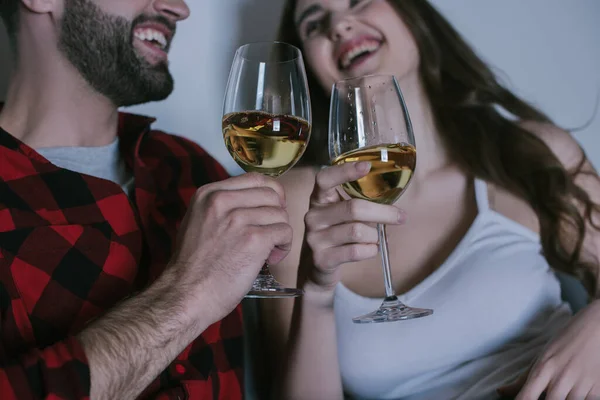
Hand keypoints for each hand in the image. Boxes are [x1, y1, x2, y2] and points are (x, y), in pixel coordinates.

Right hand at [168, 173, 292, 323]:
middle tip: (269, 235)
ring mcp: (239, 218)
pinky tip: (270, 259)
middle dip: (276, 215)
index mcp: (209, 193)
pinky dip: (284, 247)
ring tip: (267, 251)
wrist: (185, 294)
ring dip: (280, 233)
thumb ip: (221, 207)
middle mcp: (223, 200)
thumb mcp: (197, 221)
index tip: (269, 211)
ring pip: (281, 214)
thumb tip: (253, 202)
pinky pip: (285, 232)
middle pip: (272, 195)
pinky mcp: (254, 239)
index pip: (255, 178)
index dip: (270, 194)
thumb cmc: (193, 266)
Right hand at [303, 161, 405, 292]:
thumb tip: (392, 201)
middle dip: (383, 212)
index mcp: (319, 199)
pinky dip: (370, 250)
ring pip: (357, 231)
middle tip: (401, 216)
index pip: (325, 179)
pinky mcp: (321, 259)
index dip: (345, 171)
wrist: (317, 267)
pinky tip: (371, 249)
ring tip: (376, 238)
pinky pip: (355, 252)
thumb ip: (358, 202)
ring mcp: (315, 238)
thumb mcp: (340, 213)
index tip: (367, 166)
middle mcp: (314, 216)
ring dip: (374, 235)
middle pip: (353, 208)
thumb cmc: (337, 233)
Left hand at [497, 300, 599, 399]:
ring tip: (563, 388)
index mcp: (543, 368)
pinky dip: (581, 399)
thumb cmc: (565, 341)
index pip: (526, 397)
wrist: (596, 327)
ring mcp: (581, 384)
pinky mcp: (598, 389)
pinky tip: (578, 391)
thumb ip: (522, 378)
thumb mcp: (541, 356)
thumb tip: (500, 392)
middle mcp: (561, 377)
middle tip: (547, 393)